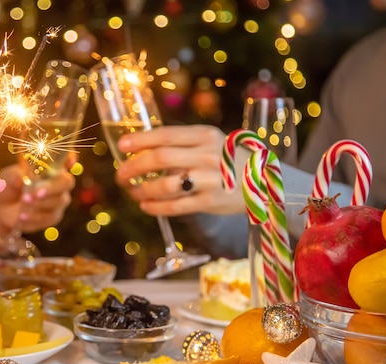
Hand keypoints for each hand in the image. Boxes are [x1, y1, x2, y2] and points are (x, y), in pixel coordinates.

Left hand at [0, 160, 75, 237]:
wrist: (2, 208)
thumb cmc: (10, 185)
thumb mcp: (8, 178)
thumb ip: (15, 177)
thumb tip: (19, 177)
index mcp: (51, 167)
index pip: (66, 159)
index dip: (70, 158)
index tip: (69, 160)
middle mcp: (59, 183)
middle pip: (66, 182)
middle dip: (52, 187)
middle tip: (36, 193)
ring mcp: (58, 201)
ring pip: (59, 202)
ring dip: (41, 203)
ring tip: (24, 202)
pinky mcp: (52, 217)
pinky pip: (49, 218)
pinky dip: (35, 218)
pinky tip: (22, 217)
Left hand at [115, 125, 246, 215]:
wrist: (264, 182)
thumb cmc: (229, 160)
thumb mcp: (212, 143)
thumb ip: (184, 145)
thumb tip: (143, 150)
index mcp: (206, 135)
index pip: (166, 135)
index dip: (140, 140)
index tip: (122, 146)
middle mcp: (208, 155)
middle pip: (161, 158)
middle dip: (134, 167)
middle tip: (121, 175)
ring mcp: (211, 179)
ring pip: (166, 184)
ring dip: (143, 190)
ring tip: (133, 192)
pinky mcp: (211, 202)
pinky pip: (176, 206)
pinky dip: (156, 207)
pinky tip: (146, 206)